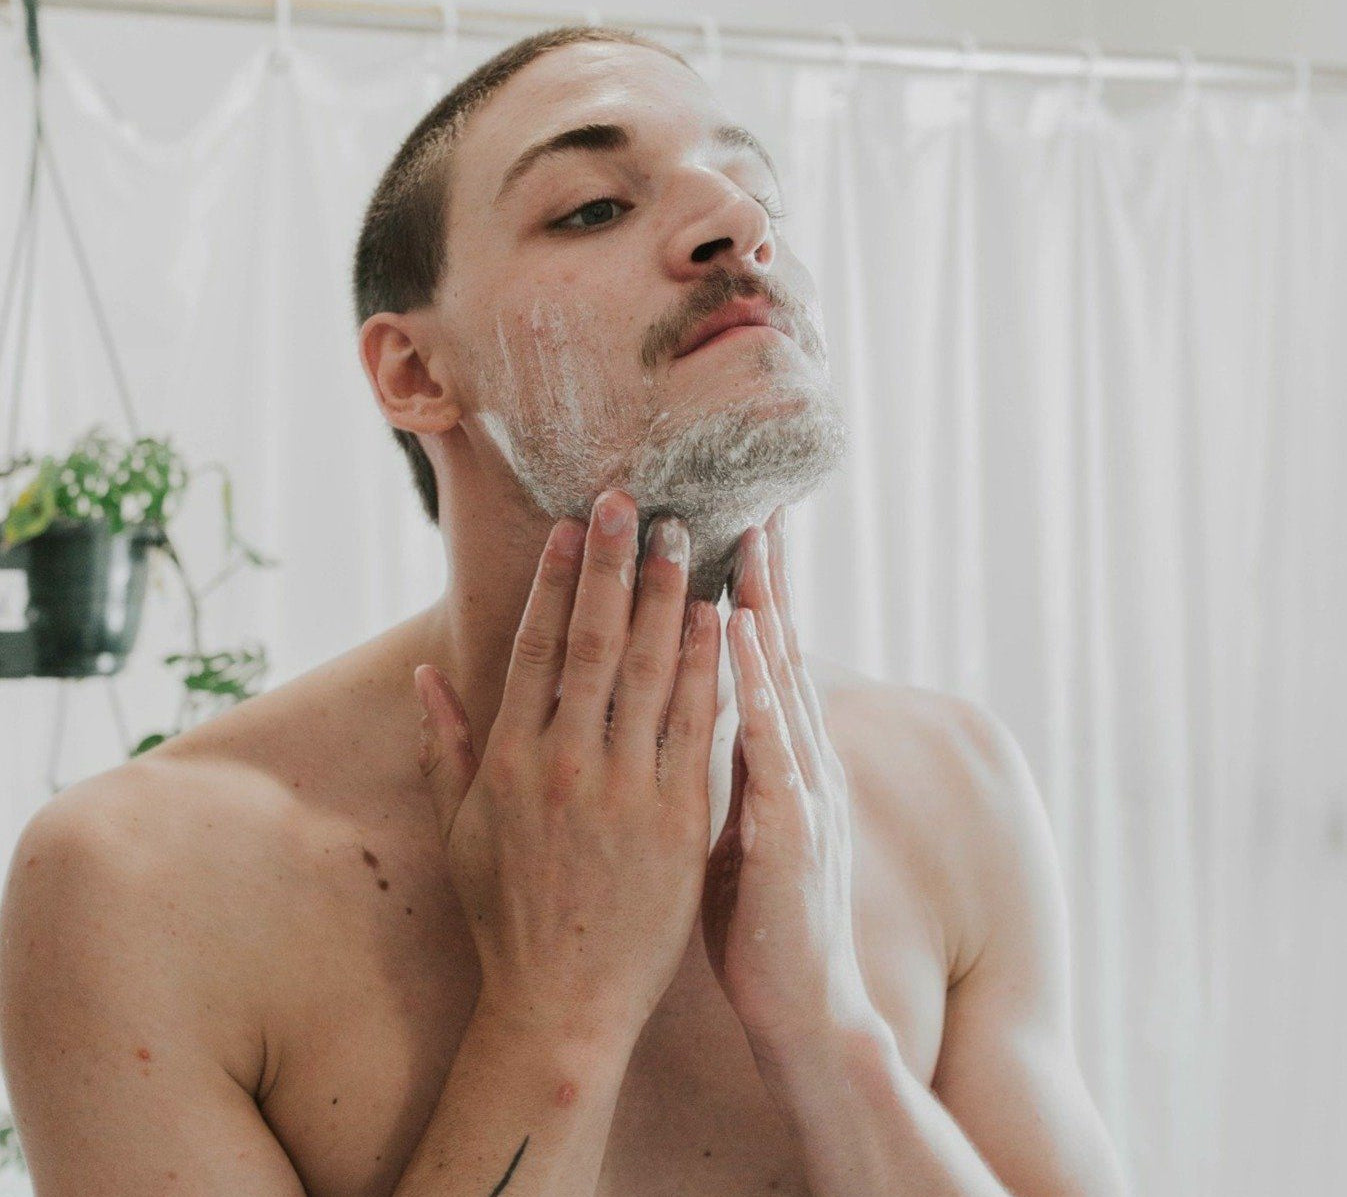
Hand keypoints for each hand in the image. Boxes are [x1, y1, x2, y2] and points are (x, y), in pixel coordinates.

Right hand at [413, 489, 720, 1052]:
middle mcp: (567, 761)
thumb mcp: (458, 830)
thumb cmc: (507, 914)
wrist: (562, 1002)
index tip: (572, 527)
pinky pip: (698, 723)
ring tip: (684, 538)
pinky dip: (708, 666)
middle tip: (633, 501)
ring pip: (651, 670)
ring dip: (667, 597)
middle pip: (596, 641)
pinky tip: (720, 618)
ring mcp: (627, 787)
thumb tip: (425, 672)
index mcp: (510, 758)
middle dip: (615, 565)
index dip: (557, 580)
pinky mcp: (681, 816)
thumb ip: (442, 745)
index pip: (537, 646)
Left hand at [701, 506, 874, 1061]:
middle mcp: (799, 762)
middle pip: (777, 654)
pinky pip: (769, 742)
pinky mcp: (791, 829)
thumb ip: (725, 765)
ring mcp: (801, 791)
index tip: (735, 536)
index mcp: (780, 761)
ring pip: (779, 681)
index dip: (753, 597)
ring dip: (762, 608)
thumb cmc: (761, 918)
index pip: (762, 663)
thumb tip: (697, 713)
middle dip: (765, 579)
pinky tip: (736, 633)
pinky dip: (755, 681)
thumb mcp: (738, 826)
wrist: (805, 1009)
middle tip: (751, 509)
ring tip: (746, 542)